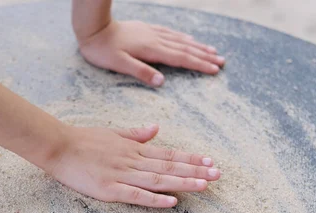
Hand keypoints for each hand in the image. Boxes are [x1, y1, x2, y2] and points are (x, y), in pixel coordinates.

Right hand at [45, 124, 220, 207]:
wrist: (58, 145)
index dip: (191, 158)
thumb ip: (136, 133)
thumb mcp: (113, 133)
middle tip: (218, 174)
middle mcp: (133, 161)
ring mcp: (122, 175)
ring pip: (158, 179)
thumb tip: (156, 128)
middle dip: (196, 171)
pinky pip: (136, 195)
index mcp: (134, 149)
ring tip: (204, 185)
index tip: (211, 161)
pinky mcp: (109, 189)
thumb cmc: (83, 140)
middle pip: (169, 167)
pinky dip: (155, 199)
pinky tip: (172, 202)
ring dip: (183, 182)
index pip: (169, 154)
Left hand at [76, 20, 224, 86]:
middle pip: (186, 49)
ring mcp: (152, 33)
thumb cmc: (103, 50)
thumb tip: (161, 82)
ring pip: (181, 40)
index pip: (181, 59)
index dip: (199, 65)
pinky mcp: (146, 29)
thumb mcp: (119, 64)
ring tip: (213, 51)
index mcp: (151, 50)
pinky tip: (189, 39)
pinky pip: (170, 33)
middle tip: (222, 61)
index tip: (215, 70)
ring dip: (198, 46)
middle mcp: (156, 40)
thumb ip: (140, 72)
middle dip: (205, 56)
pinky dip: (183, 38)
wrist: (93, 28)